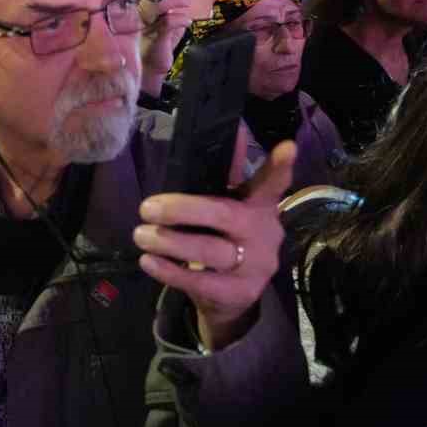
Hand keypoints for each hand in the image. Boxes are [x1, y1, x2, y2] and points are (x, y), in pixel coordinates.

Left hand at [133, 141, 295, 352]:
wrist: (232, 297)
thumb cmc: (225, 239)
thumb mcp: (227, 207)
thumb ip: (226, 174)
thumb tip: (232, 128)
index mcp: (261, 205)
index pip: (272, 182)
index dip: (280, 166)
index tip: (286, 147)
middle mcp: (265, 233)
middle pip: (224, 214)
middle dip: (181, 209)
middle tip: (147, 208)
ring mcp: (256, 266)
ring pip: (209, 249)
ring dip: (168, 241)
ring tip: (140, 234)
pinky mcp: (240, 292)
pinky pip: (200, 280)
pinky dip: (169, 270)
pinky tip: (148, 261)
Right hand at [138, 0, 191, 93]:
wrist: (153, 68)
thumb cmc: (163, 40)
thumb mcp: (179, 18)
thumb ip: (194, 3)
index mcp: (144, 4)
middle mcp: (140, 12)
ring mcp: (144, 25)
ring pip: (154, 5)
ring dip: (174, 0)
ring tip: (188, 2)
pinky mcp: (152, 38)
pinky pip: (165, 24)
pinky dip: (178, 19)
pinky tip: (187, 20)